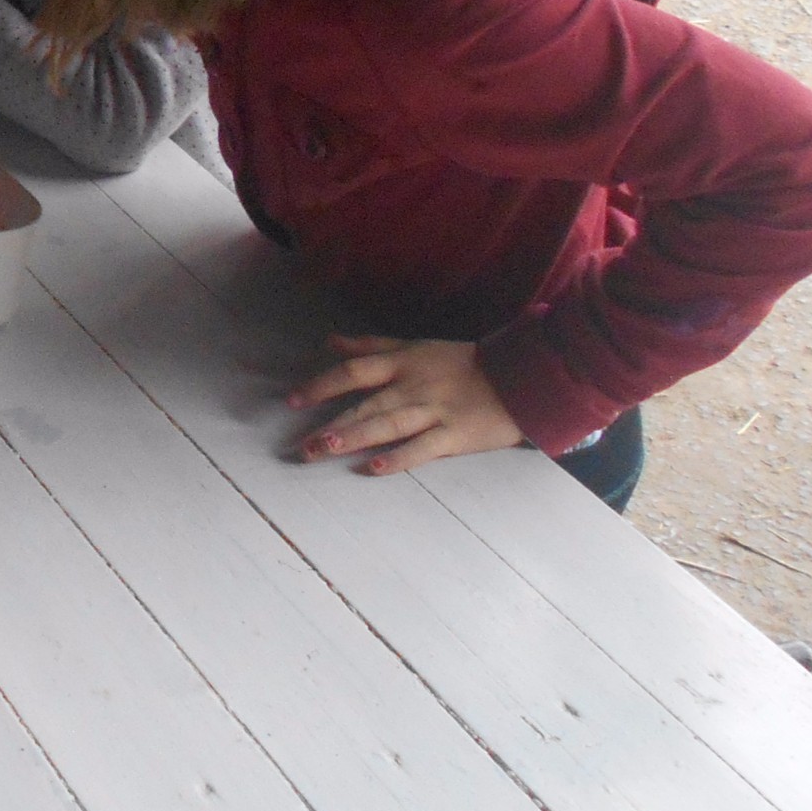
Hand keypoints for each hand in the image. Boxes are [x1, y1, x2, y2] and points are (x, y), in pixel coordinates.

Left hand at [288, 336, 527, 474]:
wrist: (519, 378)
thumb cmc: (462, 364)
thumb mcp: (415, 346)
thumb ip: (371, 346)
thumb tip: (329, 342)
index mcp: (403, 363)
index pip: (353, 371)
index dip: (321, 385)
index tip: (292, 401)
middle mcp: (413, 386)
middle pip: (366, 405)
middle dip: (331, 424)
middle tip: (301, 446)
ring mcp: (435, 411)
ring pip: (387, 425)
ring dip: (354, 437)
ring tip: (324, 448)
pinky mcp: (456, 435)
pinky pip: (423, 448)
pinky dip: (398, 458)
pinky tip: (372, 468)